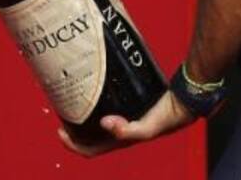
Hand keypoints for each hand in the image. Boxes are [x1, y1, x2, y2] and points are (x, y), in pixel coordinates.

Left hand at [58, 91, 194, 157]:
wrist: (182, 102)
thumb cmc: (167, 118)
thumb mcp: (147, 128)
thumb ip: (127, 130)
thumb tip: (104, 123)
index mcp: (120, 141)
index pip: (90, 150)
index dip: (72, 145)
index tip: (59, 131)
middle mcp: (118, 132)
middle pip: (88, 136)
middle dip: (72, 129)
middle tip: (60, 112)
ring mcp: (121, 119)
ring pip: (94, 122)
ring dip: (81, 116)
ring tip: (70, 101)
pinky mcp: (125, 107)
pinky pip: (103, 108)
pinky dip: (93, 103)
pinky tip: (89, 91)